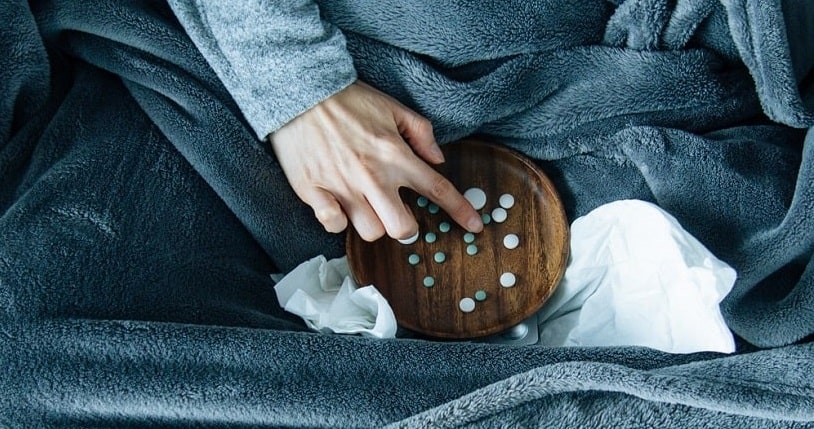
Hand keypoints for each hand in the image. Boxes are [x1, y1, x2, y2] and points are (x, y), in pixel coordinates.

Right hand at [269, 81, 482, 240]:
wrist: (301, 92)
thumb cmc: (348, 100)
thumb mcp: (392, 108)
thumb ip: (420, 133)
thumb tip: (438, 159)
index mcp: (395, 155)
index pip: (437, 189)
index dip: (460, 211)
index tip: (475, 226)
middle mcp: (373, 176)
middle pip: (402, 228)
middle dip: (405, 227)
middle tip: (397, 214)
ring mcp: (343, 186)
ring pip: (370, 231)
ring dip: (371, 223)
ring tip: (363, 203)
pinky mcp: (314, 192)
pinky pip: (334, 226)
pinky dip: (338, 221)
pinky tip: (337, 205)